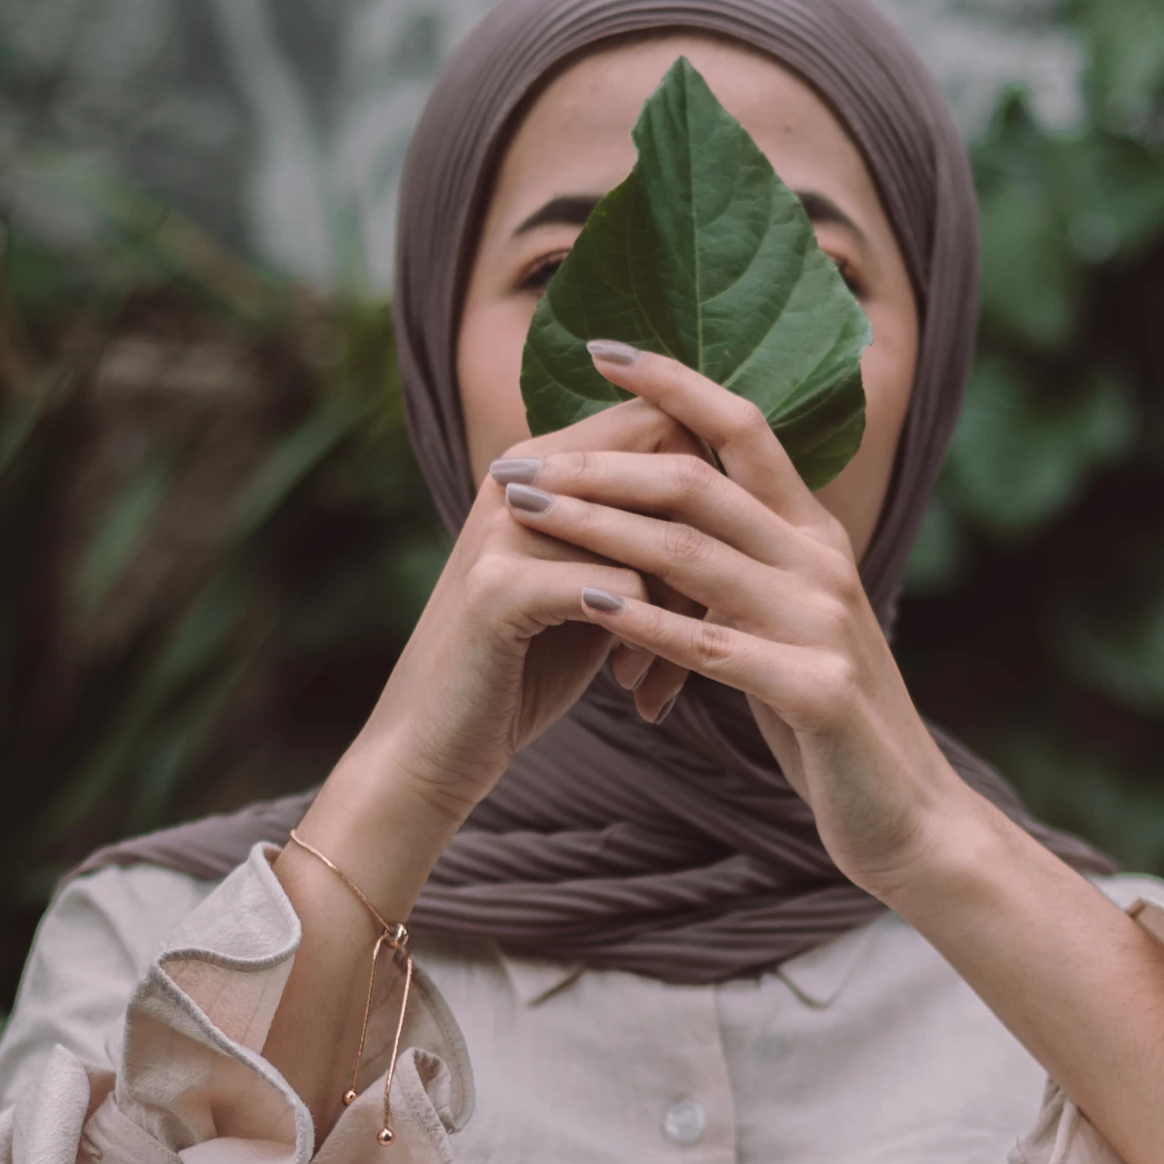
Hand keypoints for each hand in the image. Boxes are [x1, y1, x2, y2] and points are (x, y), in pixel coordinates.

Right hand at [325, 395, 698, 899]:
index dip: (713, 487)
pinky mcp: (498, 590)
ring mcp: (504, 530)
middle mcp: (519, 478)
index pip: (660, 419)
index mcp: (539, 463)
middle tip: (705, 624)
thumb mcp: (587, 584)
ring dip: (680, 609)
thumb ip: (635, 534)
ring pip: (654, 536)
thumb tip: (729, 499)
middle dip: (708, 546)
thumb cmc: (525, 664)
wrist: (435, 744)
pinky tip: (631, 686)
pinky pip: (621, 589)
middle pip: (665, 465)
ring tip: (659, 670)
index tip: (720, 563)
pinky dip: (648, 644)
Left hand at [493, 349, 972, 900]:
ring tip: (524, 514)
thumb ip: (740, 569)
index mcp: (815, 536)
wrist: (907, 818)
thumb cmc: (829, 725)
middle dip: (598, 462)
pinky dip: (646, 623)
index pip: (745, 426)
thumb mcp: (786, 628)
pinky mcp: (816, 691)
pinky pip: (713, 645)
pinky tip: (587, 605)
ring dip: (598, 527)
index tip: (598, 347)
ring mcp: (823, 624)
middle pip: (700, 480)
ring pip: (693, 553)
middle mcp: (823, 562)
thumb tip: (663, 520)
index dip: (674, 379)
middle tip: (514, 461)